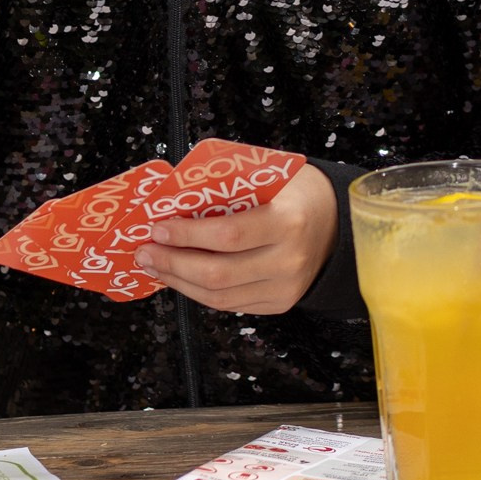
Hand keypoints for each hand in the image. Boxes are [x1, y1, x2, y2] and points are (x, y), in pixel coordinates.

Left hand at [136, 163, 336, 315]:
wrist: (334, 223)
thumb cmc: (294, 192)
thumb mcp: (268, 175)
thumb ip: (227, 185)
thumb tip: (172, 197)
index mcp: (288, 221)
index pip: (228, 235)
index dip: (187, 235)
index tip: (158, 227)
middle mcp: (289, 261)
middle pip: (219, 273)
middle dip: (173, 263)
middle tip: (145, 250)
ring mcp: (286, 288)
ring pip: (220, 297)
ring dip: (179, 282)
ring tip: (154, 265)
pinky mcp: (279, 304)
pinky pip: (231, 304)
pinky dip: (199, 292)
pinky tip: (179, 277)